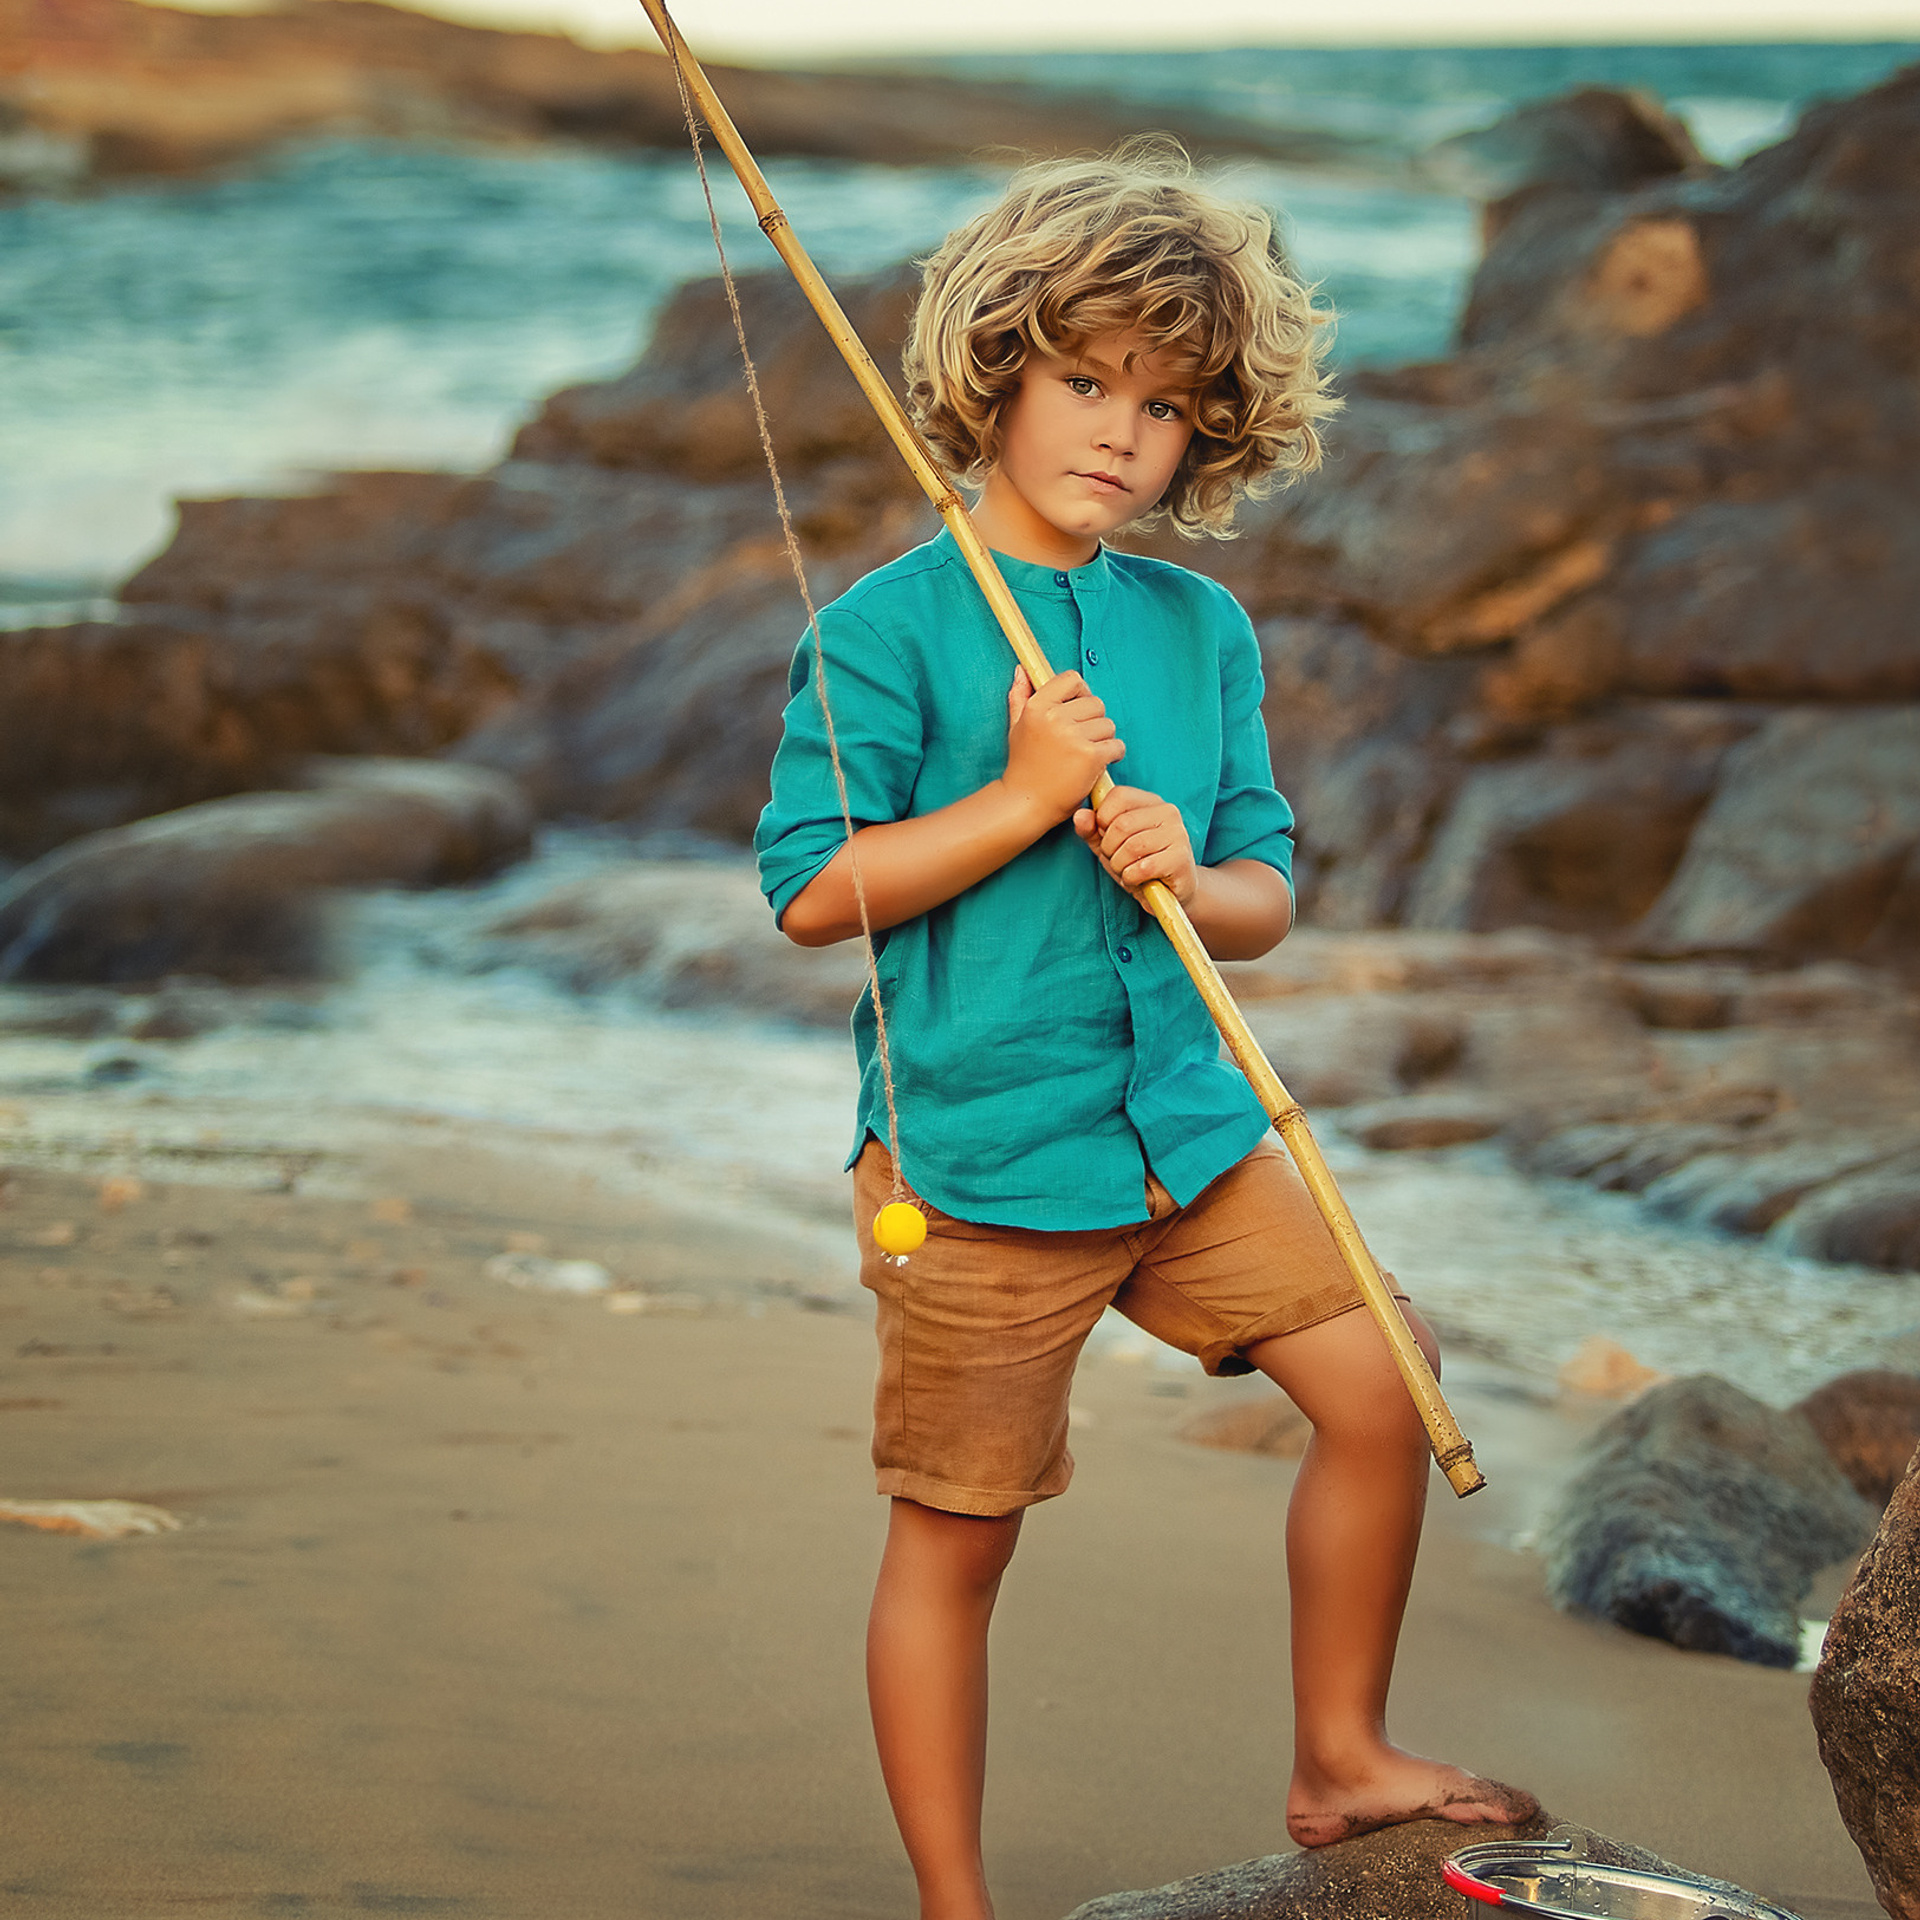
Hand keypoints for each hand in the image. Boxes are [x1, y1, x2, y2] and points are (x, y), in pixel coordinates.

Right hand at [1001, 667, 1124, 826]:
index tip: (1077, 710)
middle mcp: (1054, 718)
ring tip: (1086, 755)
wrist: (1026, 802)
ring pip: (1108, 725)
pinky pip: (1116, 745)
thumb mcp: (1017, 727)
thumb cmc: (1023, 766)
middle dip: (1094, 721)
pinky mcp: (1090, 756)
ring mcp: (1073, 737)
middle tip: (1081, 740)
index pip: (1072, 679)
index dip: (1080, 693)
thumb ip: (1020, 697)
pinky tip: (1097, 765)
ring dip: (1103, 740)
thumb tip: (1021, 670)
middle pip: (1096, 703)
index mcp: (1037, 707)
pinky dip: (1113, 756)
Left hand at [1073, 785, 1196, 903]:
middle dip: (1109, 848)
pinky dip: (1131, 878)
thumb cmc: (1138, 864)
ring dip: (1119, 866)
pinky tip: (1138, 880)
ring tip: (1127, 870)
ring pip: (1131, 847)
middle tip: (1117, 860)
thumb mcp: (1109, 845)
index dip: (1102, 819)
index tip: (1107, 837)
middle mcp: (1168, 812)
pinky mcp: (1180, 859)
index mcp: (1151, 801)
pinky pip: (1142, 868)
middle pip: (1121, 824)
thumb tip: (1080, 815)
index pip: (1118, 795)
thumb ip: (1092, 830)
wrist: (1171, 893)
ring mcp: (1178, 834)